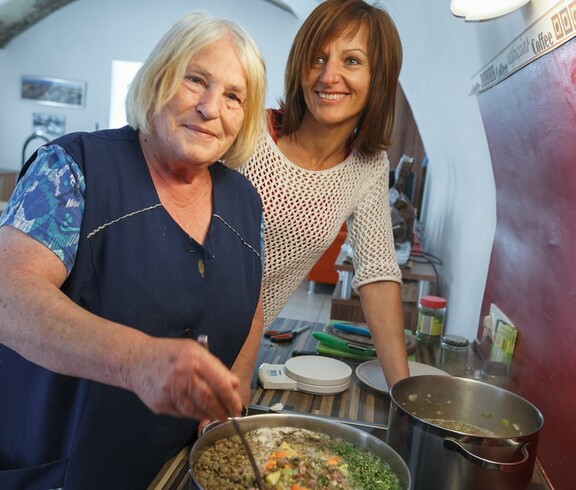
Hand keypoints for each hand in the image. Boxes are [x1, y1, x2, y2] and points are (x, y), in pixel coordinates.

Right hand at [128, 337, 242, 420]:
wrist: (135, 359)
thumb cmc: (167, 353)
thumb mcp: (194, 350)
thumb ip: (215, 366)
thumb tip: (233, 383)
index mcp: (194, 358)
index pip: (219, 382)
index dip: (231, 398)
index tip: (237, 406)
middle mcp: (182, 374)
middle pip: (209, 399)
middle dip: (222, 411)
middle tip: (229, 417)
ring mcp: (170, 390)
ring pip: (196, 410)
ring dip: (208, 415)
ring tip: (216, 416)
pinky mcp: (160, 403)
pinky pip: (182, 413)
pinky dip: (192, 414)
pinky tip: (197, 412)